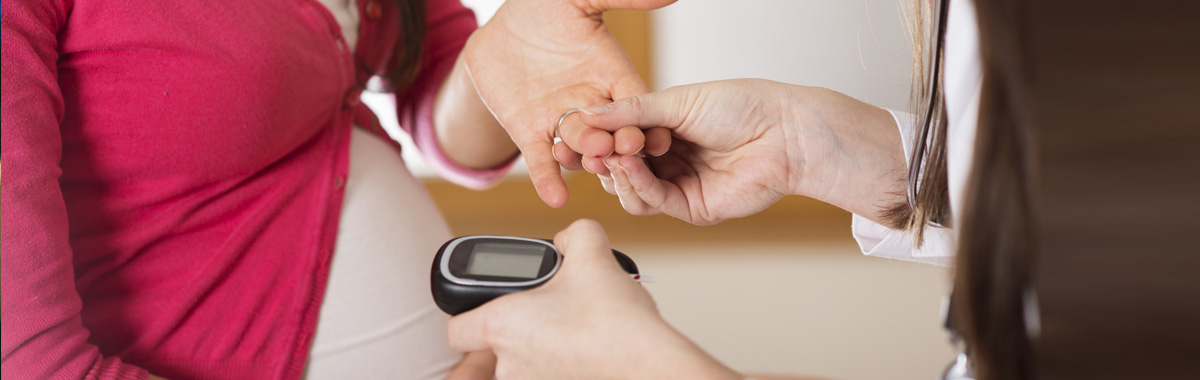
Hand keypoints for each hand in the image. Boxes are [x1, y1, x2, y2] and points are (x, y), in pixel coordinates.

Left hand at [446, 219, 737, 379]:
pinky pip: (548, 376)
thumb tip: (568, 239)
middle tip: (551, 315)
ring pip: (523, 368)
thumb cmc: (616, 322)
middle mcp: (508, 366)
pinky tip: (588, 354)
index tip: (494, 306)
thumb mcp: (594, 256)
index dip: (469, 314)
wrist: (648, 365)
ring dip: (541, 352)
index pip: (456, 330)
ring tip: (576, 334)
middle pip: (495, 349)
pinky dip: (562, 367)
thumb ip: (574, 234)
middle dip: (520, 331)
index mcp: (502, 325)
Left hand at [464, 0, 673, 207]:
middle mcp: (593, 104)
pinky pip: (542, 160)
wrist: (499, 27)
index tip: (661, 137)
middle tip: (626, 149)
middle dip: (621, 143)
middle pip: (614, 132)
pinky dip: (549, 179)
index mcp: (614, 75)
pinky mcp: (530, 132)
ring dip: (587, 159)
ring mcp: (562, 121)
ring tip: (591, 164)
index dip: (650, 121)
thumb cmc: (543, 8)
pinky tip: (555, 197)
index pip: (639, 104)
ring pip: (581, 149)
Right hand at [580, 79, 905, 224]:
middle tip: (596, 148)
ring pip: (631, 192)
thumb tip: (587, 113)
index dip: (601, 138)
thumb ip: (630, 112)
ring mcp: (680, 185)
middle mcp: (670, 159)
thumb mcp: (676, 102)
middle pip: (620, 170)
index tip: (584, 130)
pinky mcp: (692, 207)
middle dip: (605, 159)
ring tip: (614, 156)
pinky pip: (653, 202)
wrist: (782, 133)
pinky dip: (637, 184)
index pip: (619, 140)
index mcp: (666, 130)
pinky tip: (629, 165)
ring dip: (617, 174)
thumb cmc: (742, 107)